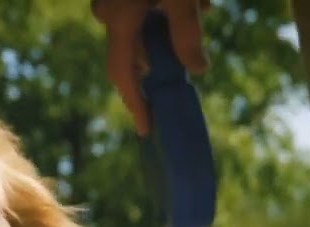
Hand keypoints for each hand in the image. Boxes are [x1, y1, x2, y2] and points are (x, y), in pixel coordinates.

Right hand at [91, 0, 209, 135]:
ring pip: (138, 31)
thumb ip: (188, 33)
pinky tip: (197, 1)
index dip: (135, 104)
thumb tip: (199, 69)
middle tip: (178, 79)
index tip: (146, 130)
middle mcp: (108, 13)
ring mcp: (111, 1)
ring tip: (200, 15)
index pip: (123, 74)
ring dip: (168, 33)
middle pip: (129, 56)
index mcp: (120, 20)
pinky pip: (139, 12)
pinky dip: (165, 13)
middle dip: (157, 67)